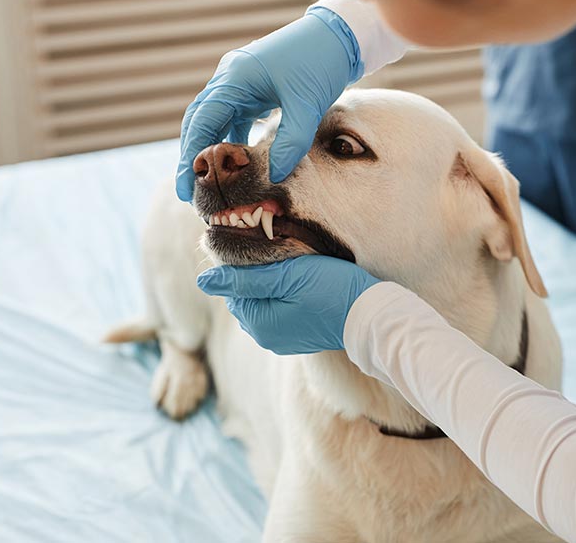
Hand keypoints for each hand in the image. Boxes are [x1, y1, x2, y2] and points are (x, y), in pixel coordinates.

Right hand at [176, 11, 360, 199]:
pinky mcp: (256, 86)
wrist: (339, 34)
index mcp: (235, 78)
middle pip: (200, 121)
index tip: (184, 189)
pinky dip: (232, 138)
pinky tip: (238, 161)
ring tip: (212, 182)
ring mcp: (242, 81)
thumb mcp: (307, 105)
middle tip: (189, 192)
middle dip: (194, 156)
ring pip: (216, 119)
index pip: (202, 123)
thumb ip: (291, 142)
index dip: (190, 158)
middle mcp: (231, 77)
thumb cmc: (321, 61)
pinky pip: (235, 116)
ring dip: (213, 148)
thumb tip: (275, 176)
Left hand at [196, 255, 380, 354]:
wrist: (372, 316)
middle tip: (276, 245)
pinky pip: (281, 308)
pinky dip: (285, 292)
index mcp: (257, 322)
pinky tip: (302, 278)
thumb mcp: (287, 276)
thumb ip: (243, 277)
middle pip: (247, 293)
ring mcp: (284, 338)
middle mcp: (265, 336)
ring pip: (265, 299)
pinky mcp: (301, 335)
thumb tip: (203, 280)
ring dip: (271, 280)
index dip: (239, 259)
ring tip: (291, 260)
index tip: (256, 237)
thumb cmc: (332, 290)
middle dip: (255, 270)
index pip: (231, 285)